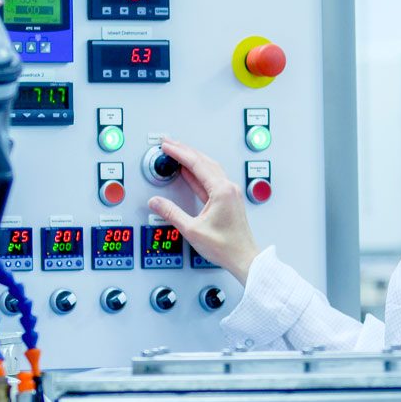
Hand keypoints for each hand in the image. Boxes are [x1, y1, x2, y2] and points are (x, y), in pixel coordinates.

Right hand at [147, 138, 262, 283]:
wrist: (243, 258)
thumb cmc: (226, 247)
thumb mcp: (192, 230)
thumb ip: (172, 213)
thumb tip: (156, 202)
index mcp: (222, 191)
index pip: (197, 163)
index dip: (179, 152)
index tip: (167, 146)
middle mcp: (228, 188)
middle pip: (204, 161)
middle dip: (185, 150)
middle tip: (169, 143)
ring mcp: (230, 193)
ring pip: (209, 168)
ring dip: (192, 159)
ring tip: (177, 152)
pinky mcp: (228, 200)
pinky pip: (211, 179)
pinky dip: (198, 171)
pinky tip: (189, 171)